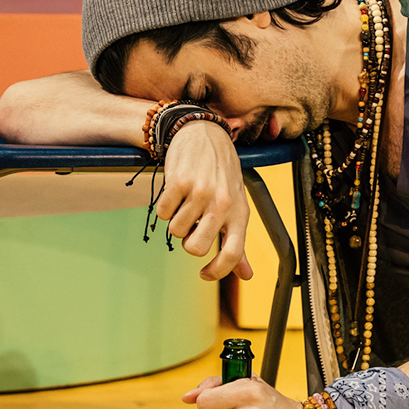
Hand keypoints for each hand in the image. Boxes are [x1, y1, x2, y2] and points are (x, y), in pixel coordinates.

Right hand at [159, 121, 255, 281]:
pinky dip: (165, 207)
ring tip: (187, 201)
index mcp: (240, 213)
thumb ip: (238, 242)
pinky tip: (176, 192)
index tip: (205, 274)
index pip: (233, 253)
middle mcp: (222, 204)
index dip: (218, 271)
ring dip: (176, 220)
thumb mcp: (237, 206)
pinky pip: (162, 213)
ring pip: (176, 231)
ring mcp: (200, 192)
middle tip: (193, 224)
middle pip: (195, 248)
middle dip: (189, 241)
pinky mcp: (179, 182)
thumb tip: (247, 275)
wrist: (205, 134)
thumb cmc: (222, 175)